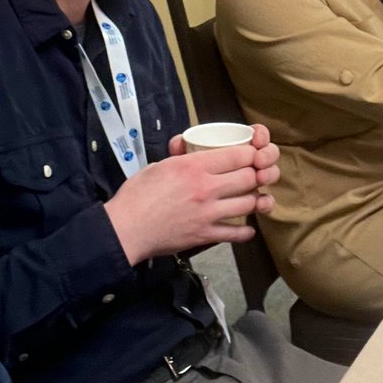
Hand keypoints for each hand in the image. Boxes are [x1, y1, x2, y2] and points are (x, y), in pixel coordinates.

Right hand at [107, 125, 277, 264]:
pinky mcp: (206, 235)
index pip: (238, 155)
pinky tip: (247, 228)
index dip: (251, 153)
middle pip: (249, 178)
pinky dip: (245, 231)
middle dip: (256, 174)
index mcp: (193, 166)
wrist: (126, 229)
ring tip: (252, 198)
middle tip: (254, 175)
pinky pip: (236, 233)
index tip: (251, 155)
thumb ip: (180, 157)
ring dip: (255, 200)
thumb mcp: (158, 165)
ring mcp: (209, 213)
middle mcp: (206, 188)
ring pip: (248, 204)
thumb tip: (186, 147)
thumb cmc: (136, 195)